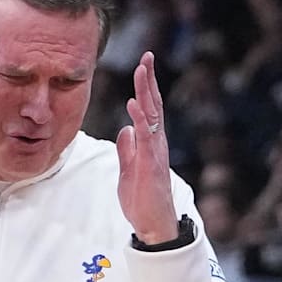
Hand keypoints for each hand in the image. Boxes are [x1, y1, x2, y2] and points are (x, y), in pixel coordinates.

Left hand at [116, 51, 177, 243]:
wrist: (153, 224)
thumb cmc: (142, 199)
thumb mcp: (128, 169)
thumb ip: (127, 149)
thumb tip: (125, 130)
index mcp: (150, 142)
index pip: (149, 109)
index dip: (146, 87)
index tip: (143, 65)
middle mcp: (156, 143)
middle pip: (154, 105)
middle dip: (149, 80)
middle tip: (147, 57)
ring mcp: (155, 152)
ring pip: (152, 116)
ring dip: (147, 92)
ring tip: (142, 70)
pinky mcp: (151, 164)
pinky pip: (146, 137)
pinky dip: (140, 118)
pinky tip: (134, 103)